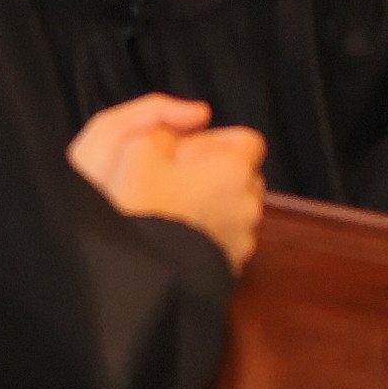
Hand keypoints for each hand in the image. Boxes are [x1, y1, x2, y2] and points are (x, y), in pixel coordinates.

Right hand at [72, 95, 264, 268]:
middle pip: (243, 174)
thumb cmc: (138, 207)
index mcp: (234, 169)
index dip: (217, 140)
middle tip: (177, 176)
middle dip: (217, 170)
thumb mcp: (138, 147)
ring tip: (175, 207)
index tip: (187, 150)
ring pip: (236, 206)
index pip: (249, 141)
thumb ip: (168, 121)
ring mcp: (244, 239)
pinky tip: (179, 232)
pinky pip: (229, 236)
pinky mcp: (234, 266)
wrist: (138, 273)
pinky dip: (212, 230)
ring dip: (214, 201)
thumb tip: (196, 115)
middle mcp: (249, 203)